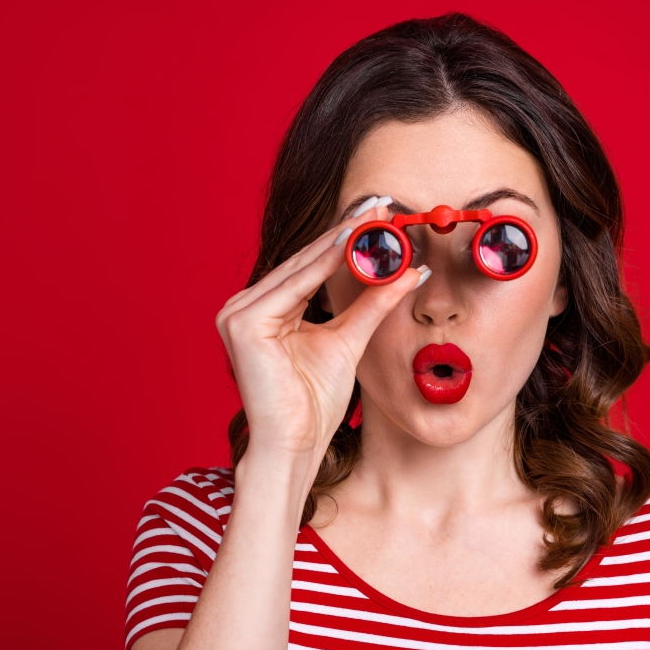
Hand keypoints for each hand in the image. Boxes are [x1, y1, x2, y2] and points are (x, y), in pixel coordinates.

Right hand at [215, 198, 422, 473]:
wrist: (295, 444)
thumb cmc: (314, 403)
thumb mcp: (349, 341)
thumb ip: (372, 305)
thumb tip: (410, 271)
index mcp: (265, 310)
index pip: (310, 268)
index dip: (345, 239)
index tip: (379, 214)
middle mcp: (245, 307)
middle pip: (305, 263)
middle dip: (346, 233)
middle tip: (381, 205)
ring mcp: (238, 314)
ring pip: (300, 269)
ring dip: (338, 244)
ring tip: (373, 220)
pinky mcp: (242, 325)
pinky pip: (293, 287)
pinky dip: (322, 267)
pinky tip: (349, 246)